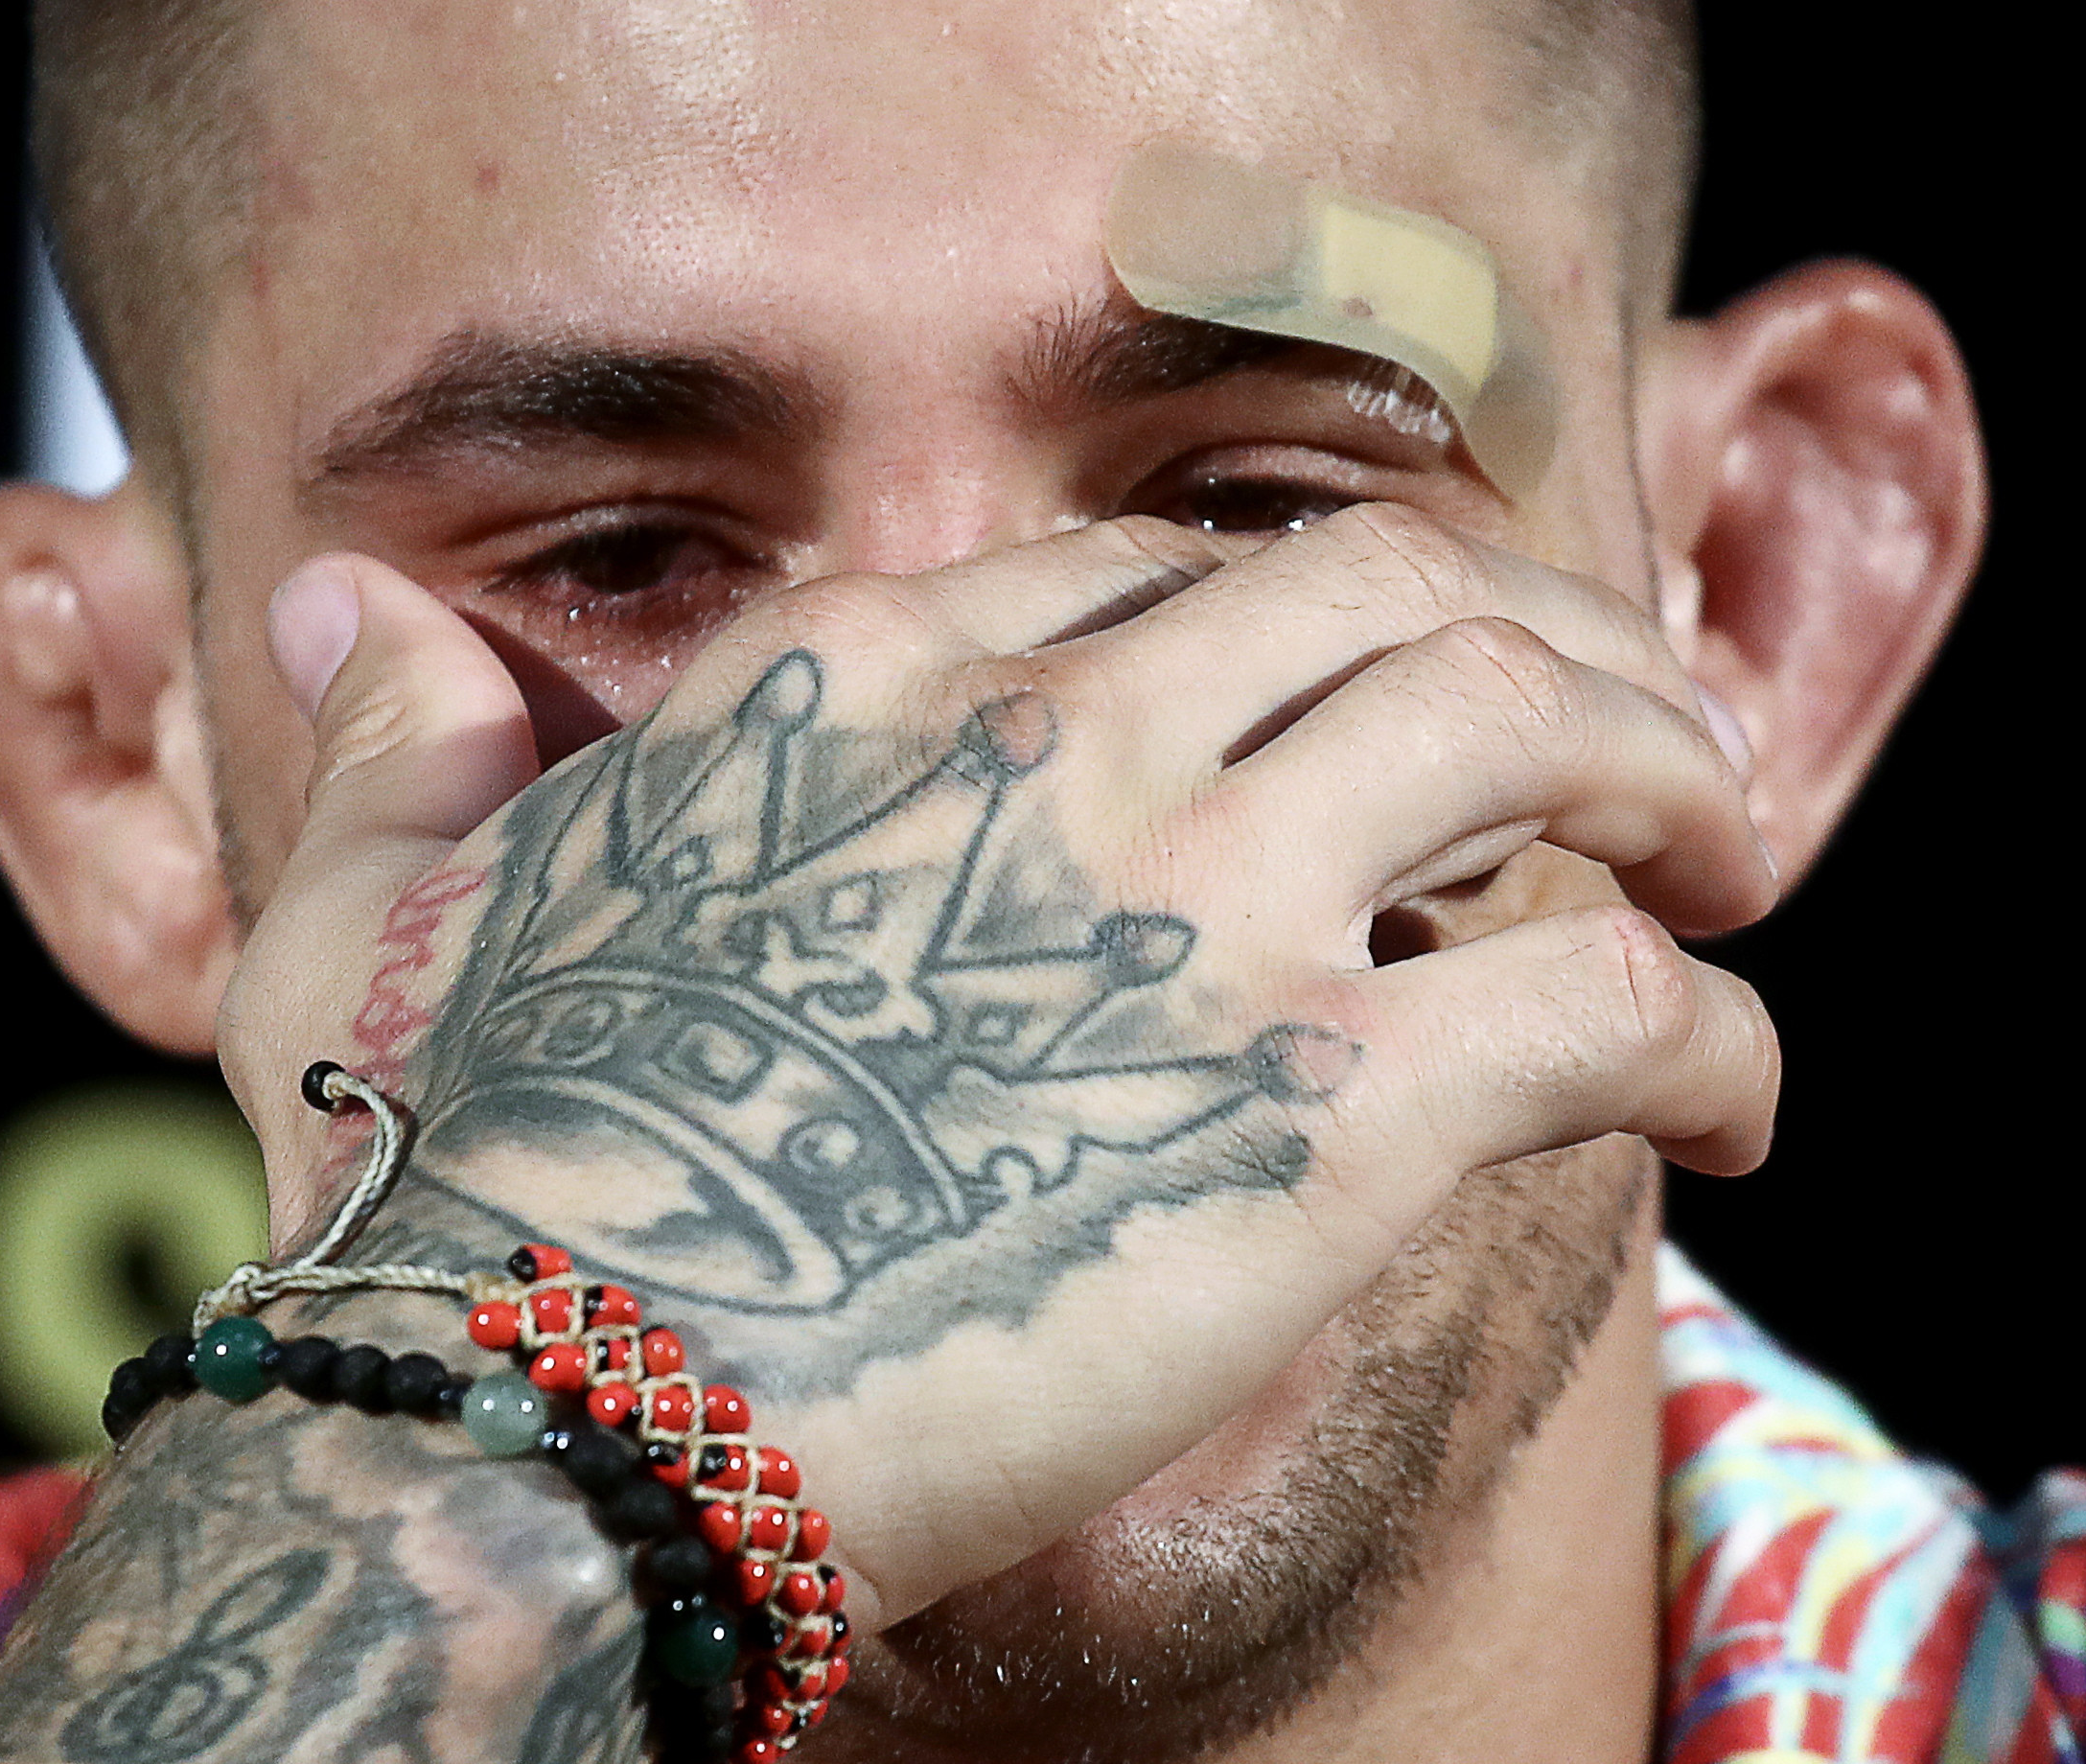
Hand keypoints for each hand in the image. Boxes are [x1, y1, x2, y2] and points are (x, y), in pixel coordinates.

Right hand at [216, 505, 1778, 1630]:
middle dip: (1545, 636)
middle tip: (1630, 736)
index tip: (1362, 697)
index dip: (1297, 621)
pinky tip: (1736, 1108)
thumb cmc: (449, 1207)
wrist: (539, 1428)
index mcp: (852, 681)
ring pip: (1534, 717)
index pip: (1148, 569)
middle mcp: (1044, 736)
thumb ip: (392, 758)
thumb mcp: (375, 936)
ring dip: (1669, 770)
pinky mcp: (1322, 1110)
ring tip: (1727, 856)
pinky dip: (1719, 1033)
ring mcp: (1191, 902)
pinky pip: (1611, 1000)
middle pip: (1388, 584)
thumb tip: (349, 615)